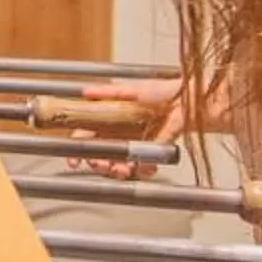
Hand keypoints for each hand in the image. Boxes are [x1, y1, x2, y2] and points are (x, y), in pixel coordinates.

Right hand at [66, 77, 184, 181]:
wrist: (187, 101)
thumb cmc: (162, 91)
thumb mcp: (132, 90)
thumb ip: (108, 93)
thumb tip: (86, 92)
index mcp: (110, 118)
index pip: (87, 137)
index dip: (78, 149)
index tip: (74, 161)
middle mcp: (120, 134)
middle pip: (100, 155)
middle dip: (99, 164)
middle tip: (103, 166)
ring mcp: (135, 145)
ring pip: (119, 165)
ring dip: (119, 171)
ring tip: (124, 170)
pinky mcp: (152, 153)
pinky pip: (143, 168)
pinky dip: (143, 170)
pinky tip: (147, 167)